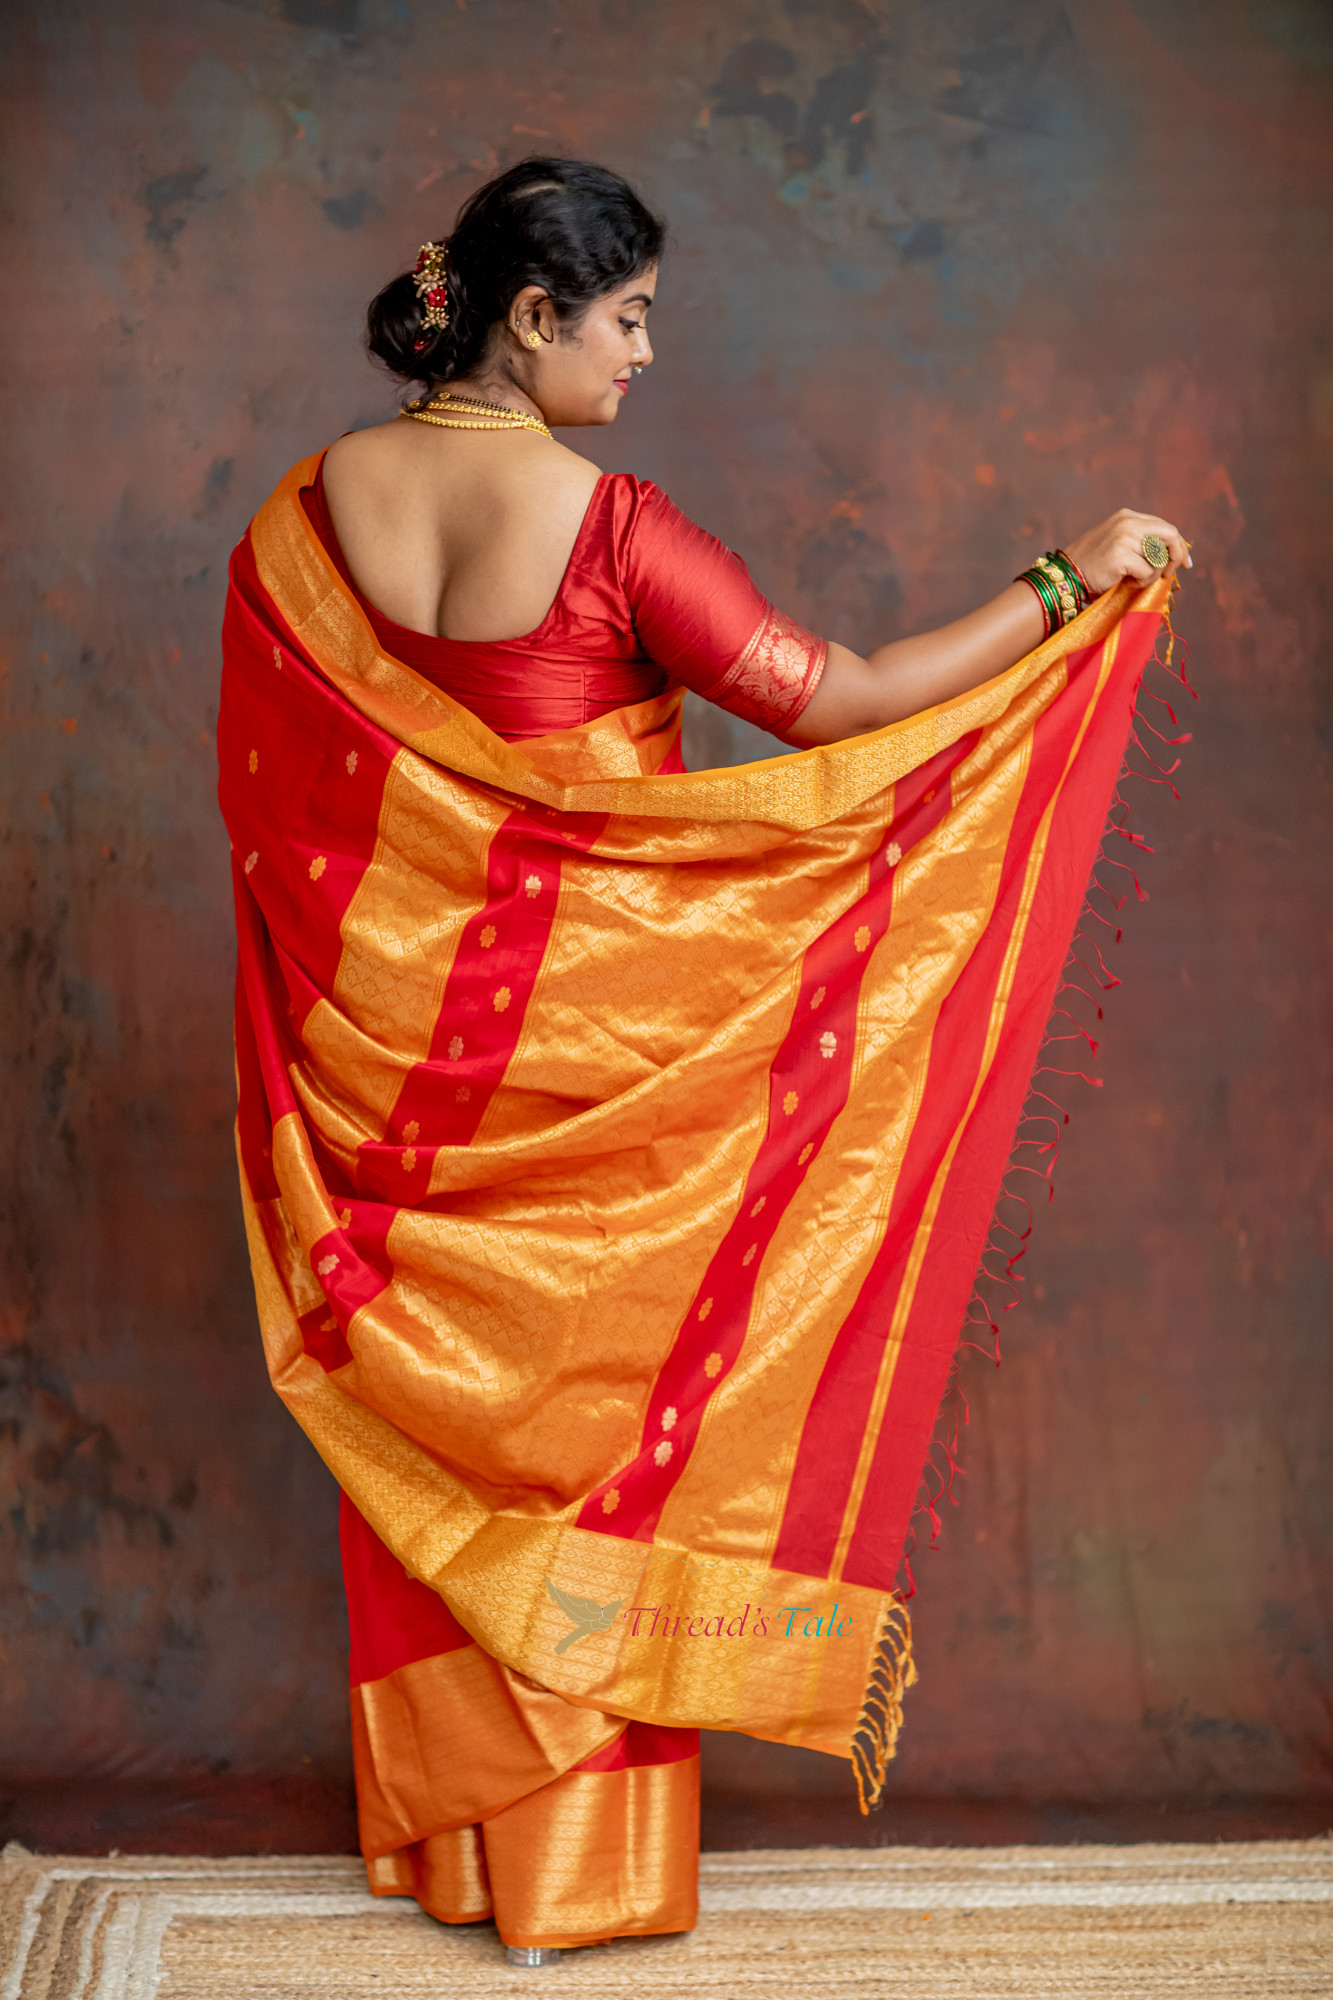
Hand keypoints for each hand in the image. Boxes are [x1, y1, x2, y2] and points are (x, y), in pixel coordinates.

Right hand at [1062, 509, 1190, 595]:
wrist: (1065, 575)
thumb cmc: (1092, 565)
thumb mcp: (1118, 543)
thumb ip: (1141, 542)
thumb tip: (1171, 554)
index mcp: (1128, 517)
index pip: (1165, 527)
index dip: (1179, 546)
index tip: (1184, 563)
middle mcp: (1128, 523)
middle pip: (1169, 535)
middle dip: (1176, 556)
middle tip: (1171, 574)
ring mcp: (1124, 537)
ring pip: (1159, 558)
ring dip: (1151, 575)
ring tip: (1133, 578)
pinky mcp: (1120, 555)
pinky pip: (1147, 572)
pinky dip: (1141, 582)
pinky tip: (1125, 582)